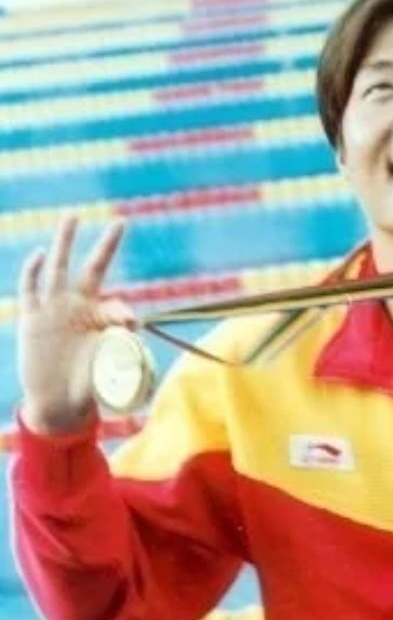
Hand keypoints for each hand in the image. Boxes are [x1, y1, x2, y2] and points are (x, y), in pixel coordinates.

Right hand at [17, 217, 135, 433]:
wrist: (58, 404)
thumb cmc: (88, 386)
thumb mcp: (110, 367)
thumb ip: (126, 349)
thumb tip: (136, 327)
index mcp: (101, 319)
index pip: (116, 304)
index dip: (123, 311)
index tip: (129, 324)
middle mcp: (79, 308)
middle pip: (93, 269)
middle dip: (106, 246)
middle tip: (121, 222)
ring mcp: (54, 310)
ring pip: (59, 268)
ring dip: (66, 242)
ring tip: (73, 216)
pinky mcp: (32, 319)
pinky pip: (30, 289)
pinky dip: (34, 271)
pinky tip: (41, 255)